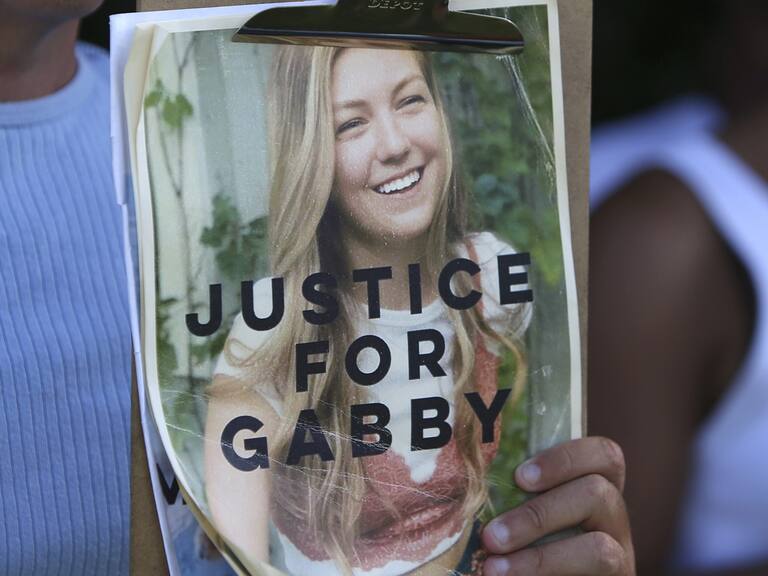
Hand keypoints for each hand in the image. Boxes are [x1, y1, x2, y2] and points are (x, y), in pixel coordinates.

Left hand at [481, 437, 634, 575]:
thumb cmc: (517, 541)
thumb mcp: (518, 513)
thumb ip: (510, 495)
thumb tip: (472, 481)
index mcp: (594, 486)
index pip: (603, 455)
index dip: (564, 459)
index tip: (520, 476)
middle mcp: (614, 518)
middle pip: (599, 494)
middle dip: (538, 514)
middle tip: (492, 535)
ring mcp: (621, 556)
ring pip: (601, 549)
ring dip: (540, 558)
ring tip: (494, 567)